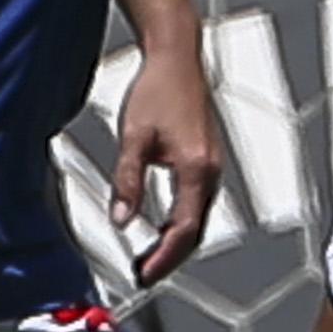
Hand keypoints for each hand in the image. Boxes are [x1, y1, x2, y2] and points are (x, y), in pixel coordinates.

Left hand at [113, 39, 227, 287]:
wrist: (177, 58)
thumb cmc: (160, 89)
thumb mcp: (134, 138)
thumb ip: (127, 182)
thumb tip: (121, 219)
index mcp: (196, 169)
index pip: (184, 228)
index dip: (164, 257)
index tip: (144, 273)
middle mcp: (211, 171)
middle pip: (196, 231)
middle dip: (170, 257)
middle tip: (144, 273)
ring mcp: (212, 167)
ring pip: (198, 219)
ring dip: (175, 241)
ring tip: (149, 256)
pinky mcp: (206, 161)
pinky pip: (198, 204)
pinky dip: (181, 223)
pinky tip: (162, 225)